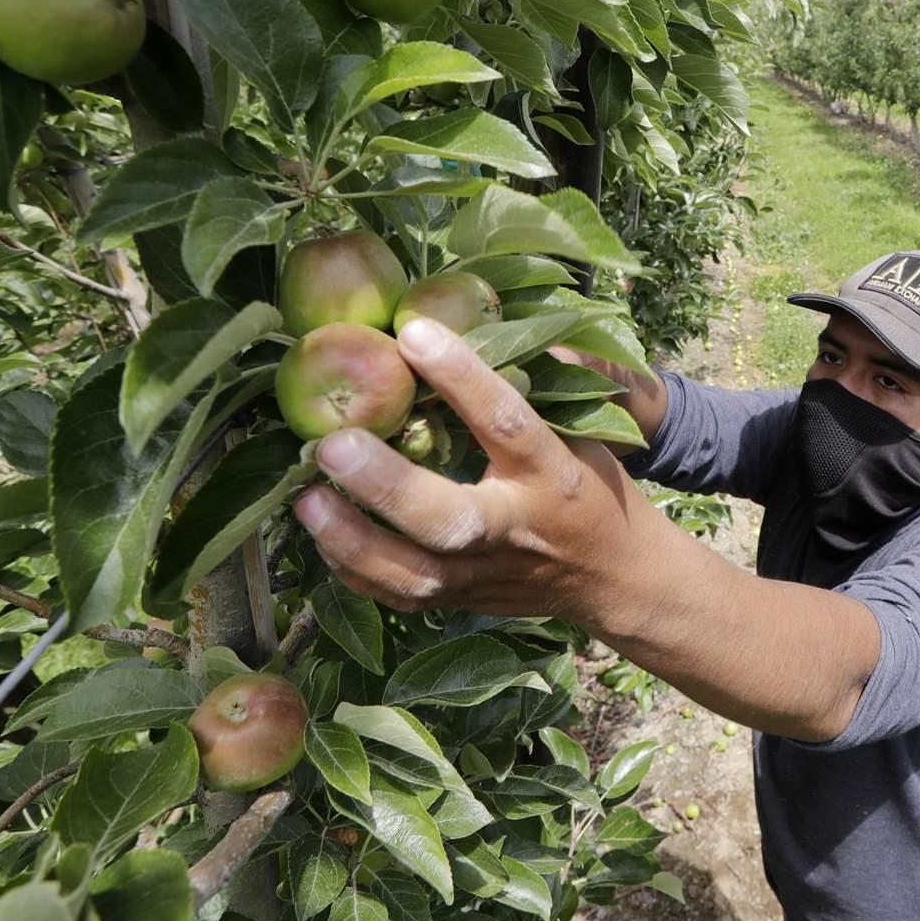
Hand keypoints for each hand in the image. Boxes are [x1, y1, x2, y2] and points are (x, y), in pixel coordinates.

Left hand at [291, 318, 658, 621]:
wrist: (613, 576)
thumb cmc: (587, 486)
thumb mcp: (579, 433)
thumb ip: (530, 388)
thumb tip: (466, 318)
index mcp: (554, 474)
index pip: (507, 424)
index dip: (462, 378)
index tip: (412, 333)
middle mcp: (520, 529)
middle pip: (451, 520)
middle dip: (388, 486)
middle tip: (333, 445)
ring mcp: (489, 575)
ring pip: (417, 574)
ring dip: (355, 541)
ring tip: (306, 501)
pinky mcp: (464, 602)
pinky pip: (402, 596)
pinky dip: (356, 570)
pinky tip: (323, 534)